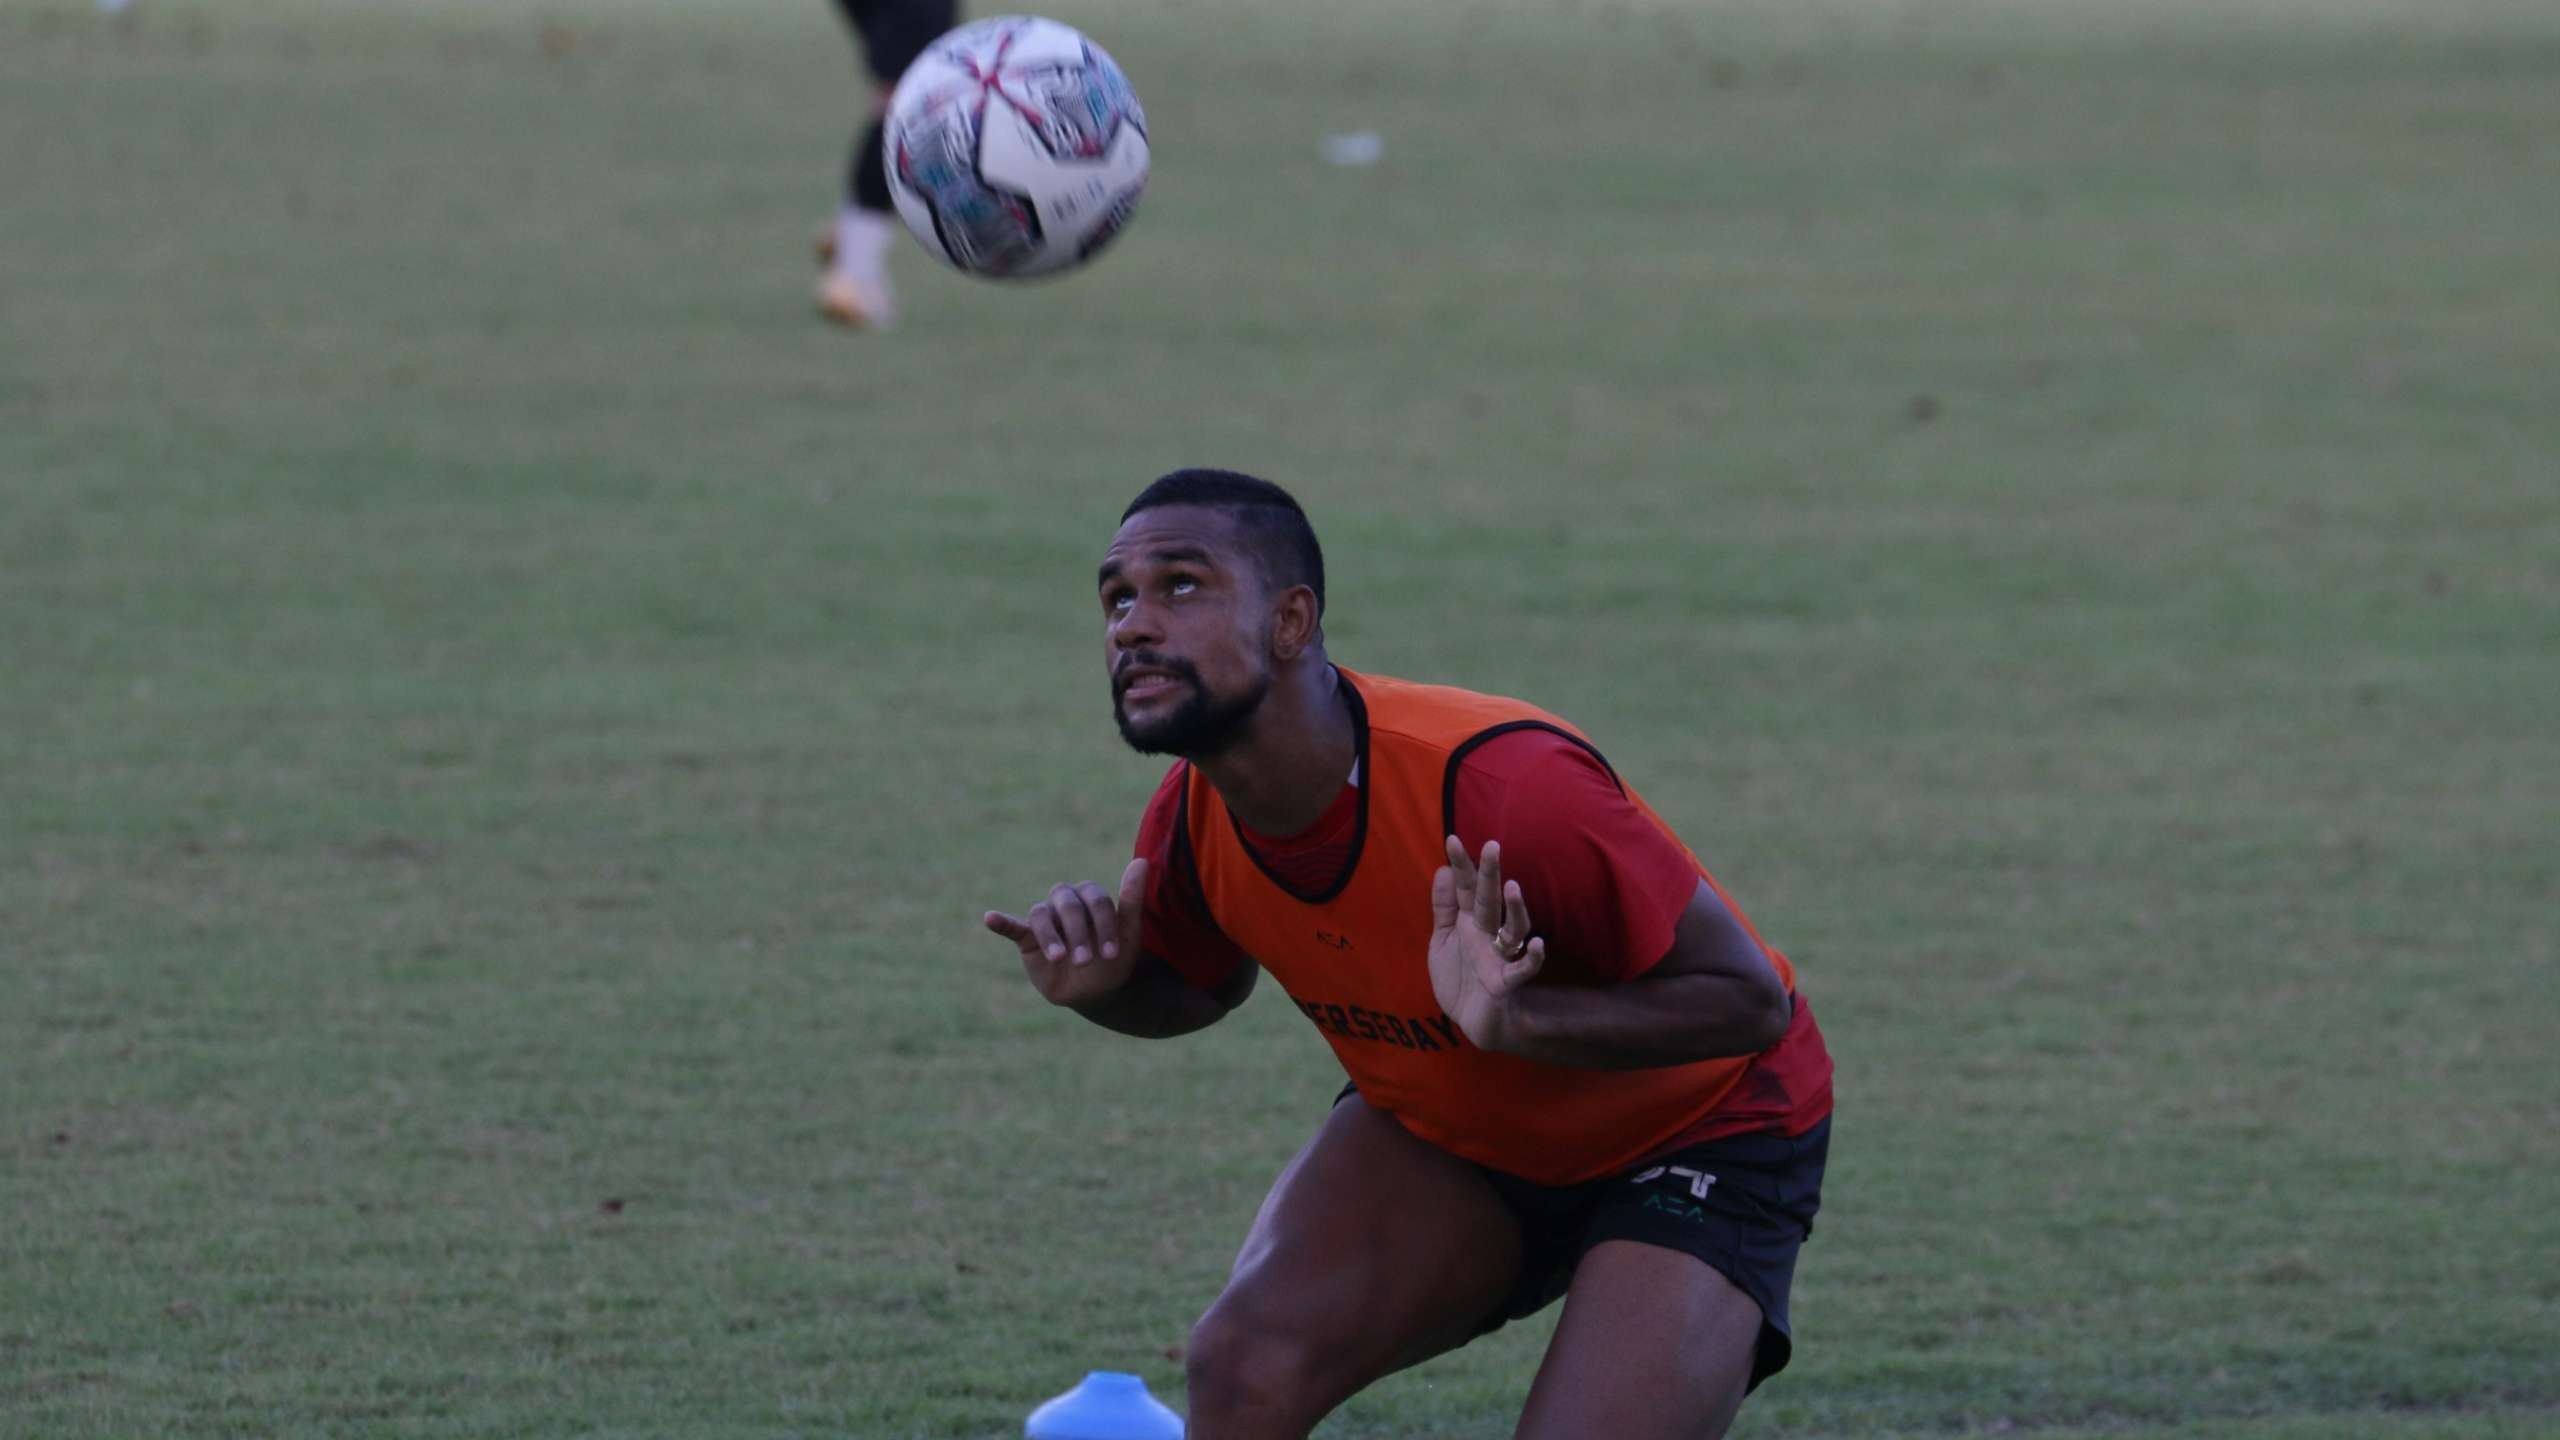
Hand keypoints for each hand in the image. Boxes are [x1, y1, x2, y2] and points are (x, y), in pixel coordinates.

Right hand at [985, 858, 1149, 1010]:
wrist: (1095, 991)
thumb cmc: (1113, 959)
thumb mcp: (1129, 934)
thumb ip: (1132, 897)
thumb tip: (1142, 862)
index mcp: (1091, 896)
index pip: (1096, 899)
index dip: (1104, 925)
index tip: (1112, 953)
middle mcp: (1066, 901)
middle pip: (1068, 903)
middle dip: (1079, 933)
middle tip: (1086, 961)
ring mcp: (1046, 918)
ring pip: (1041, 913)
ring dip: (1051, 936)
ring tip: (1060, 959)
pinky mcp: (1027, 937)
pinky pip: (1012, 926)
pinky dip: (1001, 921)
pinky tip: (989, 918)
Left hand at [1428, 836, 1543, 1051]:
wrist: (1471, 1020)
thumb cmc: (1460, 977)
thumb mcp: (1443, 940)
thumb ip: (1444, 907)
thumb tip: (1442, 869)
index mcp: (1469, 922)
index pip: (1466, 889)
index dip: (1460, 866)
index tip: (1451, 839)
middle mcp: (1486, 934)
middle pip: (1489, 900)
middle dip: (1490, 875)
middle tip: (1491, 846)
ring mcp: (1498, 957)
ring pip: (1512, 928)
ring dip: (1514, 909)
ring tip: (1512, 887)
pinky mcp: (1505, 982)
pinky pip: (1522, 969)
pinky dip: (1532, 958)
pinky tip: (1537, 944)